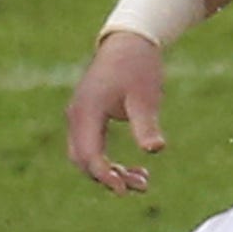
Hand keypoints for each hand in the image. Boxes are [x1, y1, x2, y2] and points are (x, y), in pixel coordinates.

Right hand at [67, 32, 167, 192]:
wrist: (130, 41)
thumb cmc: (138, 67)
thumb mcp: (146, 98)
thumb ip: (146, 125)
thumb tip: (156, 150)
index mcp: (86, 112)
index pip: (89, 155)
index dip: (105, 176)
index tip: (127, 190)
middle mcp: (77, 116)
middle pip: (82, 160)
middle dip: (108, 178)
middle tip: (142, 186)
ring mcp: (80, 116)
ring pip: (86, 155)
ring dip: (110, 171)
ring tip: (144, 180)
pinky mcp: (88, 116)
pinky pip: (91, 146)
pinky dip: (108, 160)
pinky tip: (134, 168)